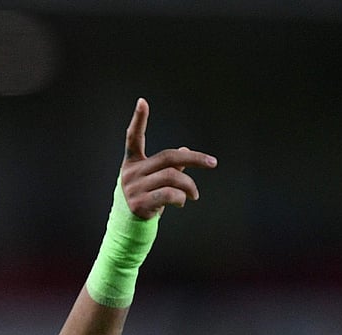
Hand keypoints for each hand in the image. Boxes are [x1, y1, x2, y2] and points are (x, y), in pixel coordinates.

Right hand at [118, 98, 216, 219]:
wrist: (129, 227)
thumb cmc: (146, 200)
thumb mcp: (155, 181)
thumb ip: (170, 166)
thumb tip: (186, 150)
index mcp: (132, 163)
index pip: (133, 138)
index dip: (138, 120)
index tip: (142, 101)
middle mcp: (131, 173)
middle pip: (168, 157)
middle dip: (194, 159)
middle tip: (213, 163)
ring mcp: (133, 188)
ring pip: (172, 177)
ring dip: (189, 186)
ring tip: (194, 194)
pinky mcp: (139, 204)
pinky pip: (169, 194)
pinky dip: (181, 197)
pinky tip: (182, 201)